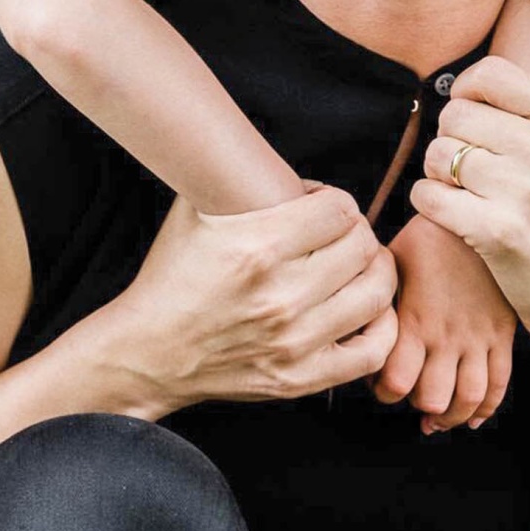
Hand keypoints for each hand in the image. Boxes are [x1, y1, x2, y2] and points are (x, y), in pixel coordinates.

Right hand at [114, 187, 398, 411]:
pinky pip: (372, 351)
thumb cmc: (171, 278)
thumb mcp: (193, 211)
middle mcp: (281, 296)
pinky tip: (367, 310)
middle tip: (341, 234)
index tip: (323, 207)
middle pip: (362, 246)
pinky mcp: (300, 378)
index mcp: (257, 247)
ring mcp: (294, 341)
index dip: (335, 201)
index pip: (339, 209)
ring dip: (374, 271)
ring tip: (360, 265)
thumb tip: (269, 152)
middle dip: (355, 232)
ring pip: (376, 292)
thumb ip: (233, 177)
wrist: (148, 351)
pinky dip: (381, 327)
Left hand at [373, 213, 516, 430]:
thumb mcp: (390, 262)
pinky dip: (486, 408)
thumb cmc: (428, 236)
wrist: (478, 216)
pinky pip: (499, 382)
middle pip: (432, 399)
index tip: (378, 385)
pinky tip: (472, 417)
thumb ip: (375, 298)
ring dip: (451, 417)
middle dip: (416, 408)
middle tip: (408, 402)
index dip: (383, 392)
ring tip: (437, 420)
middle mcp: (446, 336)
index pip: (395, 380)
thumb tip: (348, 318)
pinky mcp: (501, 333)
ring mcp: (477, 337)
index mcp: (415, 319)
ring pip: (468, 397)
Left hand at [410, 57, 529, 367]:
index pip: (490, 73)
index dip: (465, 93)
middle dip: (449, 142)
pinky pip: (427, 195)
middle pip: (454, 115)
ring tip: (468, 197)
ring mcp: (526, 190)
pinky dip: (430, 205)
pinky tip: (457, 219)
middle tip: (470, 173)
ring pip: (436, 154)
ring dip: (438, 176)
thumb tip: (455, 88)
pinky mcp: (499, 231)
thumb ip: (522, 116)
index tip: (470, 123)